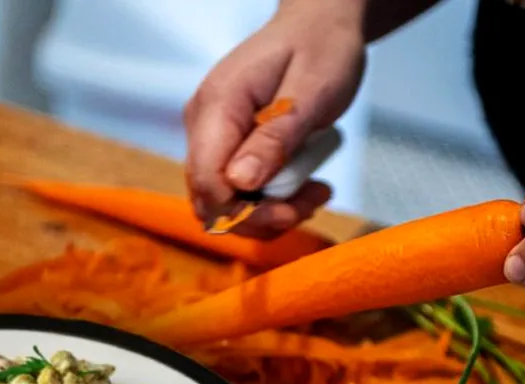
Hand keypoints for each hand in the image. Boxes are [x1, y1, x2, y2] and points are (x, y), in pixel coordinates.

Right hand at [183, 3, 366, 237]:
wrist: (319, 26)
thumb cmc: (320, 49)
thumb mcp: (311, 93)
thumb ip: (275, 137)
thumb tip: (240, 182)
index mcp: (218, 104)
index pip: (207, 181)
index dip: (244, 211)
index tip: (292, 210)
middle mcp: (204, 123)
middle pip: (211, 199)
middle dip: (262, 216)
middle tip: (312, 200)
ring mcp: (212, 136)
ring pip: (226, 202)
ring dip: (272, 211)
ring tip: (315, 191)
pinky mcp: (227, 146)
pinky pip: (239, 190)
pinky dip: (272, 200)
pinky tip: (304, 186)